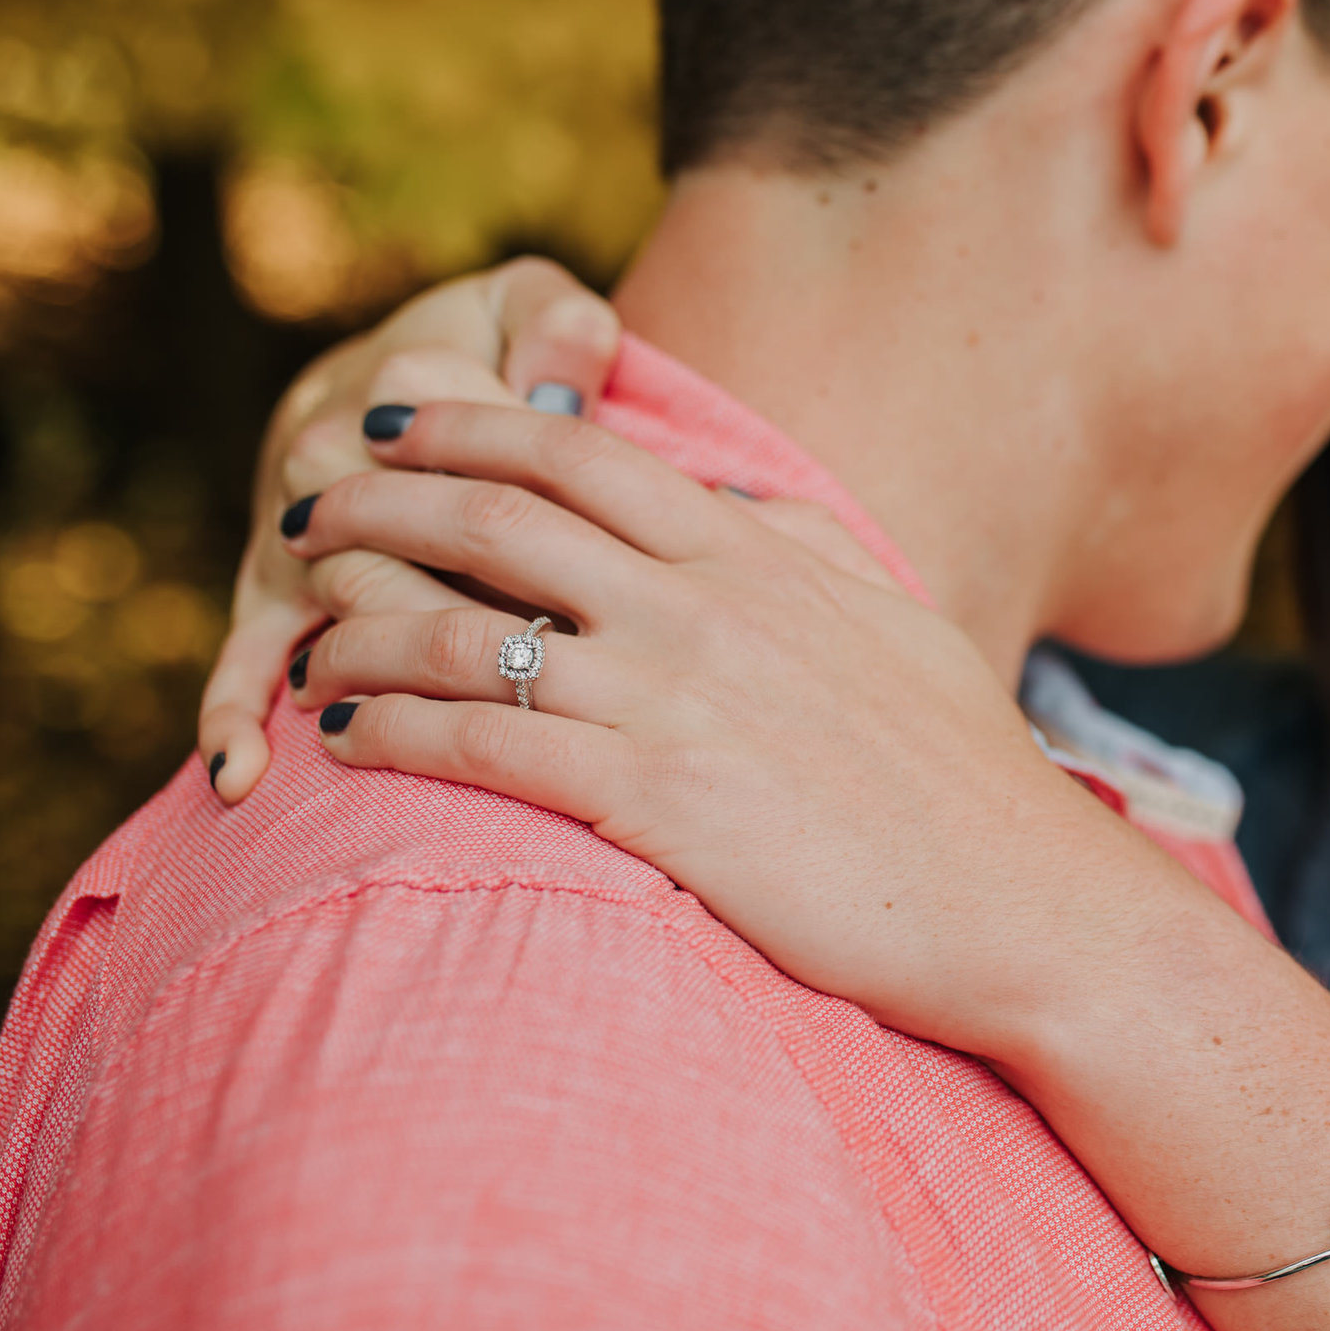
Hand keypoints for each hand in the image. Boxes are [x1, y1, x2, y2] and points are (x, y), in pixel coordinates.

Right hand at [198, 258, 621, 804]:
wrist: (410, 366)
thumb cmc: (492, 345)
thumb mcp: (532, 307)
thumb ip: (559, 325)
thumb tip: (559, 387)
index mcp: (407, 375)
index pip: (461, 441)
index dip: (524, 498)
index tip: (589, 551)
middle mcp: (330, 448)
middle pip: (389, 537)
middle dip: (454, 602)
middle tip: (533, 663)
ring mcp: (291, 525)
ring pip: (330, 601)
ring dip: (365, 665)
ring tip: (407, 732)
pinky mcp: (271, 584)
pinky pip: (243, 652)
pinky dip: (232, 713)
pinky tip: (240, 777)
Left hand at [278, 400, 1222, 1061]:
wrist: (1022, 903)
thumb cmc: (965, 775)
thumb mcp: (898, 624)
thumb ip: (804, 546)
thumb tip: (726, 496)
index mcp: (757, 559)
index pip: (582, 456)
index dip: (466, 427)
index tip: (391, 427)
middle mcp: (705, 611)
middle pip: (498, 519)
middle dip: (379, 501)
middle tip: (307, 510)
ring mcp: (678, 705)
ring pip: (468, 629)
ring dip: (361, 621)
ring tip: (308, 636)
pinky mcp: (658, 806)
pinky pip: (485, 747)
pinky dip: (395, 727)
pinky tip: (349, 734)